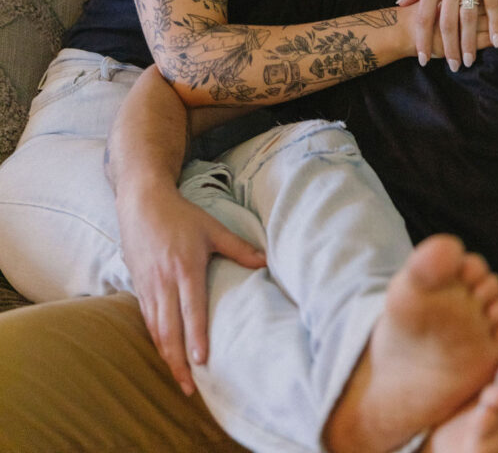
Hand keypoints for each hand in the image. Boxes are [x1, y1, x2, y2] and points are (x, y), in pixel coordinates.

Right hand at [117, 182, 265, 395]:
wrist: (142, 202)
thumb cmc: (181, 215)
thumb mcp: (212, 227)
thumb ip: (238, 247)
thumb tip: (265, 261)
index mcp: (185, 268)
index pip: (191, 308)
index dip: (194, 336)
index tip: (201, 361)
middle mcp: (164, 281)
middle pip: (169, 328)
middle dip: (178, 361)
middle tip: (189, 388)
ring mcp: (149, 286)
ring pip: (155, 329)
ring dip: (166, 356)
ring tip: (179, 380)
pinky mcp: (139, 286)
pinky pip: (146, 319)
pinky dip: (155, 340)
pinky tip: (164, 354)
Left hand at [398, 0, 497, 68]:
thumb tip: (402, 3)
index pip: (424, 16)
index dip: (423, 39)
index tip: (423, 59)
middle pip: (446, 22)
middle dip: (448, 48)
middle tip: (452, 67)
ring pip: (468, 18)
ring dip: (469, 42)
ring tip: (469, 61)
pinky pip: (493, 5)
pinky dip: (495, 24)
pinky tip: (496, 41)